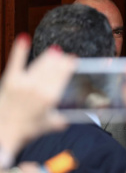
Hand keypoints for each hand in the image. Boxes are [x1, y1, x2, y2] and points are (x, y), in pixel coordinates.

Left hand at [0, 34, 74, 156]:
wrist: (3, 133)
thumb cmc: (25, 131)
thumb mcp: (47, 125)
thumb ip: (60, 120)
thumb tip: (66, 120)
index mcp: (50, 97)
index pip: (63, 74)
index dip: (69, 64)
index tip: (73, 59)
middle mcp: (38, 87)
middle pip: (53, 67)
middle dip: (60, 59)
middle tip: (65, 55)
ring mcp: (24, 83)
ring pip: (39, 64)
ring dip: (47, 56)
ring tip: (53, 51)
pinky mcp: (10, 81)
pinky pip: (17, 62)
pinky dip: (20, 50)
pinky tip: (23, 39)